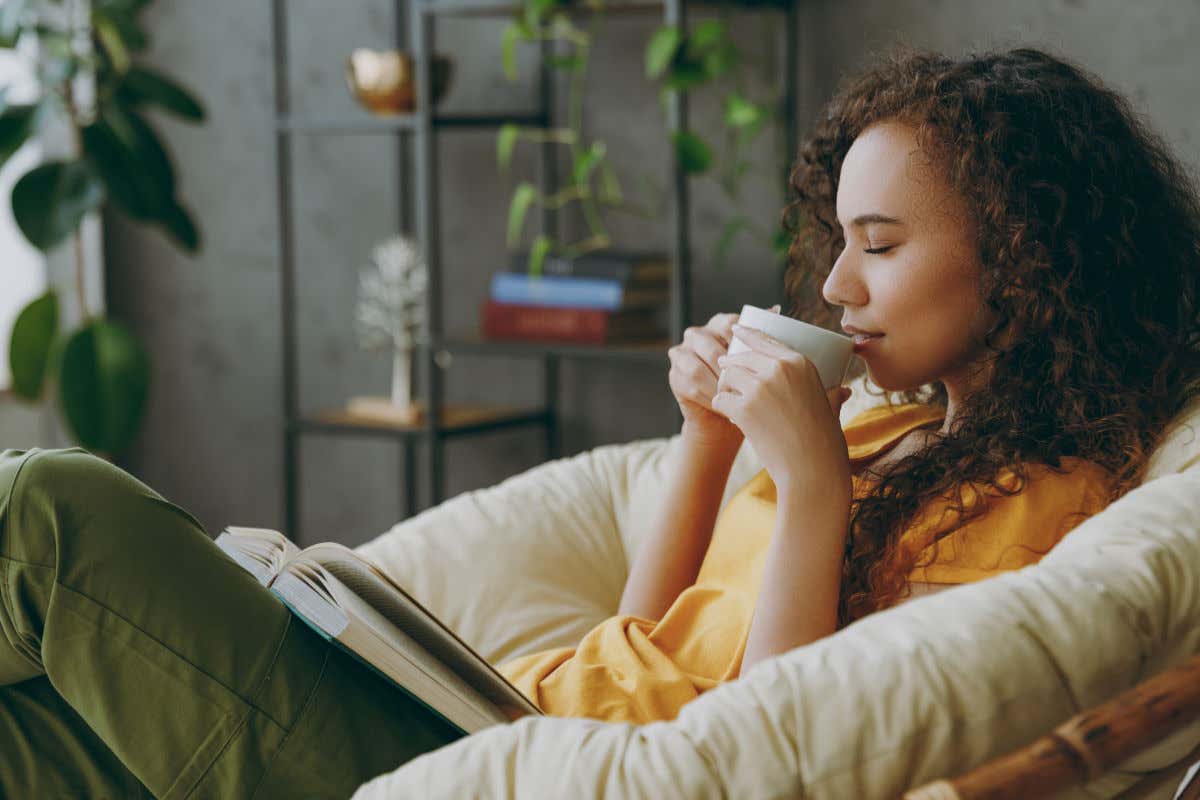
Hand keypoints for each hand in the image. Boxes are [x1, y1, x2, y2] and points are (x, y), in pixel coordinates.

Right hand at [668, 309, 762, 447]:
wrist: (727, 413)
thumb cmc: (747, 382)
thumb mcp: (757, 357)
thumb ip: (763, 334)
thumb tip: (776, 308)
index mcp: (718, 324)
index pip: (729, 325)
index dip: (742, 344)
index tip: (757, 363)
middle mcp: (697, 335)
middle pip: (710, 348)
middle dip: (728, 370)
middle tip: (746, 386)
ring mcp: (682, 354)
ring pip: (697, 368)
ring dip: (717, 385)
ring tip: (735, 397)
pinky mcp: (675, 375)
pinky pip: (690, 385)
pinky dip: (708, 397)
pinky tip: (723, 405)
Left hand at [713, 320, 852, 496]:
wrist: (811, 468)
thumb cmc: (824, 441)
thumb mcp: (831, 407)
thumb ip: (832, 394)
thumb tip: (843, 391)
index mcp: (800, 362)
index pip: (765, 339)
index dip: (746, 333)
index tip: (735, 330)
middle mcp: (779, 369)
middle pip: (741, 357)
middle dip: (731, 365)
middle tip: (726, 373)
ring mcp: (759, 387)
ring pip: (727, 376)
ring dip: (726, 388)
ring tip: (732, 400)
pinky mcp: (743, 407)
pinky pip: (720, 398)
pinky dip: (723, 408)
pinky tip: (732, 417)